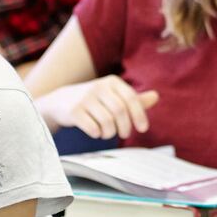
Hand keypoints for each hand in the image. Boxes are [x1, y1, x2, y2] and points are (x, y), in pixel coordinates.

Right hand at [45, 76, 159, 139]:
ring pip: (107, 122)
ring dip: (110, 133)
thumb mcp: (113, 96)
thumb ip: (134, 99)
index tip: (142, 128)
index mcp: (111, 82)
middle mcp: (98, 87)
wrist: (60, 101)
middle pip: (120, 112)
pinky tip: (95, 132)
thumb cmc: (94, 100)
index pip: (131, 98)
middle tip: (123, 134)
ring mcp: (84, 98)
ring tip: (107, 133)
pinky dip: (97, 134)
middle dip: (124, 127)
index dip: (139, 115)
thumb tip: (156, 96)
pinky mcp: (73, 111)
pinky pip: (92, 128)